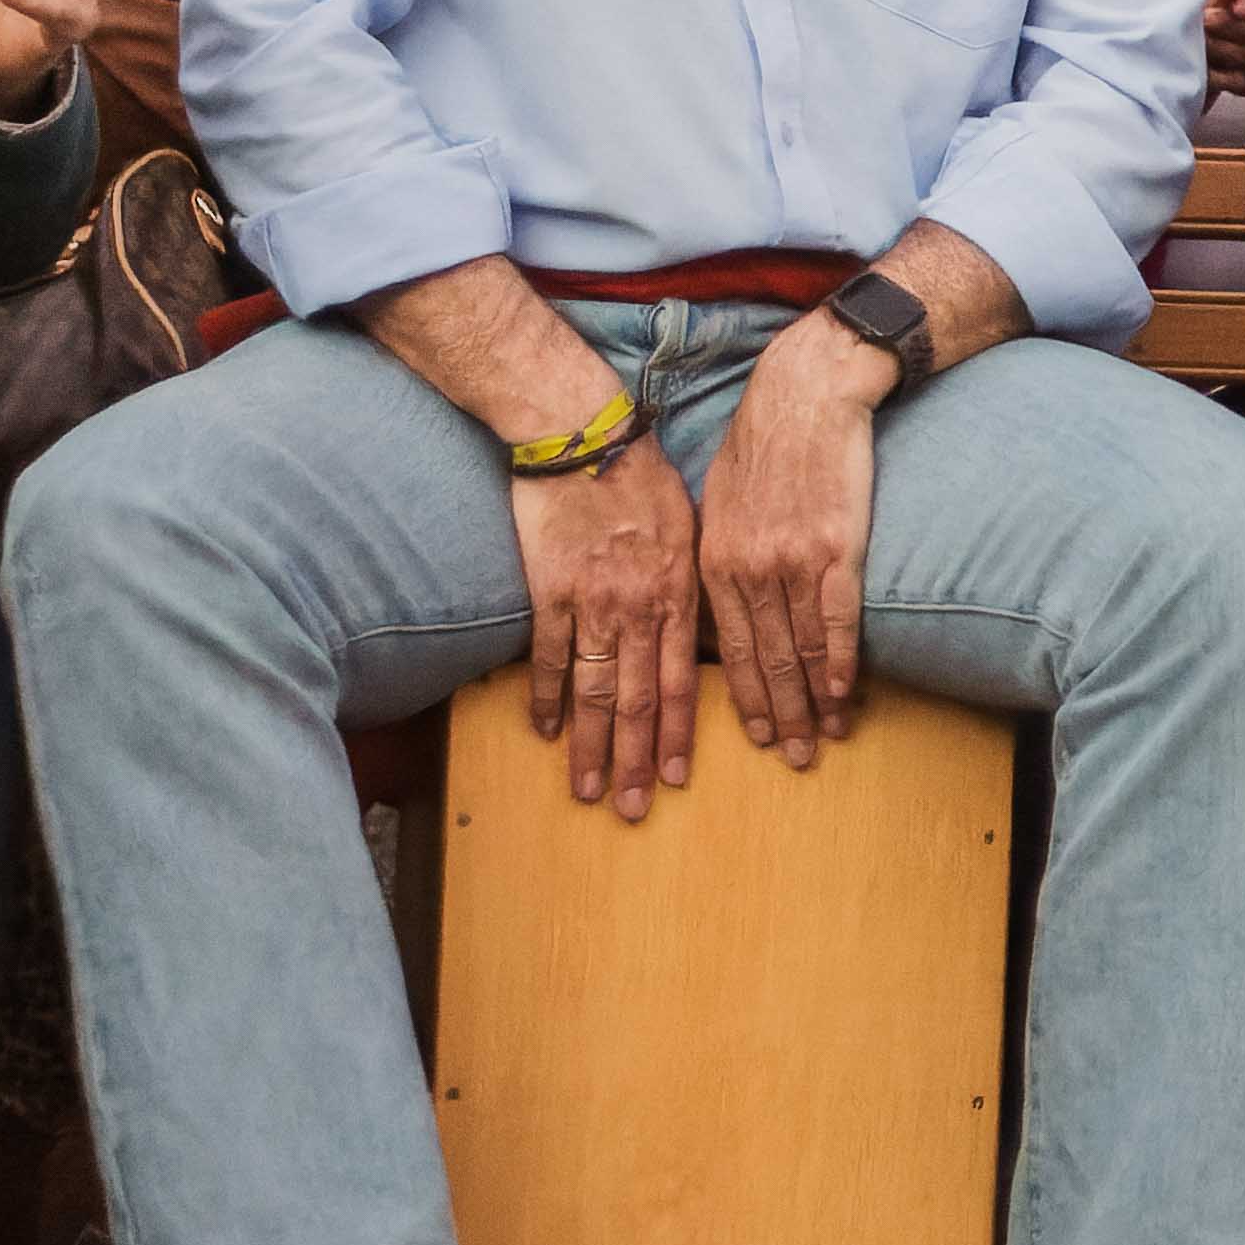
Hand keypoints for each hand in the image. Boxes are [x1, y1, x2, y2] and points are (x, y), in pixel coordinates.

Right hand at [511, 437, 701, 821]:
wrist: (583, 433)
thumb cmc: (642, 473)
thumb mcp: (690, 525)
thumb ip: (692, 580)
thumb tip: (700, 624)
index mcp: (679, 594)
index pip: (683, 683)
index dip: (681, 735)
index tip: (679, 778)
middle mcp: (640, 609)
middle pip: (640, 701)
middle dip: (639, 761)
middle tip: (635, 811)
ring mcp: (592, 603)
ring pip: (595, 691)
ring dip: (593, 747)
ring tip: (591, 791)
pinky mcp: (548, 590)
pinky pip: (547, 656)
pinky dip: (544, 697)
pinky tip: (544, 732)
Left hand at [694, 322, 886, 766]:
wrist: (807, 394)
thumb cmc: (763, 442)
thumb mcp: (718, 501)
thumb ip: (720, 555)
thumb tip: (723, 599)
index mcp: (714, 561)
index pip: (727, 649)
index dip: (744, 698)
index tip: (757, 734)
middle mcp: (748, 569)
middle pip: (763, 662)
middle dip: (779, 716)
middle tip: (790, 758)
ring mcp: (792, 562)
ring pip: (800, 651)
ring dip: (814, 702)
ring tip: (824, 738)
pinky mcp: (837, 549)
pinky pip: (836, 621)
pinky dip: (840, 663)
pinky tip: (846, 694)